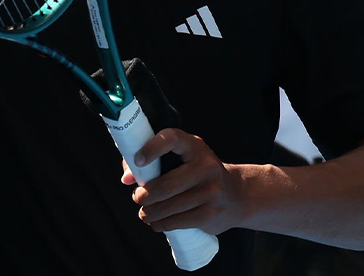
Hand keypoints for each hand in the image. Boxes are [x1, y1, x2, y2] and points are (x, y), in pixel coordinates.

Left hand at [122, 128, 245, 234]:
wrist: (237, 195)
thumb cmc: (197, 173)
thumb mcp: (182, 159)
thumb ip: (151, 163)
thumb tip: (126, 179)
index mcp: (195, 146)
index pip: (171, 139)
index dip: (151, 148)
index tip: (137, 161)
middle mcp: (206, 166)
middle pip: (166, 185)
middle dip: (144, 195)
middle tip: (137, 197)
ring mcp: (212, 192)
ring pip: (169, 206)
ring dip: (149, 212)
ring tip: (144, 213)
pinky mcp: (211, 214)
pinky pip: (178, 222)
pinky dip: (161, 224)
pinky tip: (155, 222)